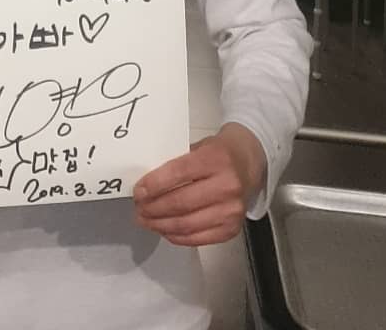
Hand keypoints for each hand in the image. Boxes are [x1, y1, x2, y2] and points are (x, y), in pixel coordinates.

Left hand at [133, 124, 266, 245]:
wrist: (247, 163)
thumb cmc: (217, 154)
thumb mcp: (197, 146)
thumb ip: (175, 162)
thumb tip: (145, 184)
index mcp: (215, 159)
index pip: (178, 173)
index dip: (154, 185)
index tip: (138, 191)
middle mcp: (227, 186)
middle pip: (181, 203)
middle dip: (153, 208)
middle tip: (138, 208)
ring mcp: (232, 211)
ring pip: (187, 224)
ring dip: (161, 225)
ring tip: (146, 221)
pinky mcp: (232, 229)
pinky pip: (198, 238)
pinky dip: (177, 236)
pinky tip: (164, 230)